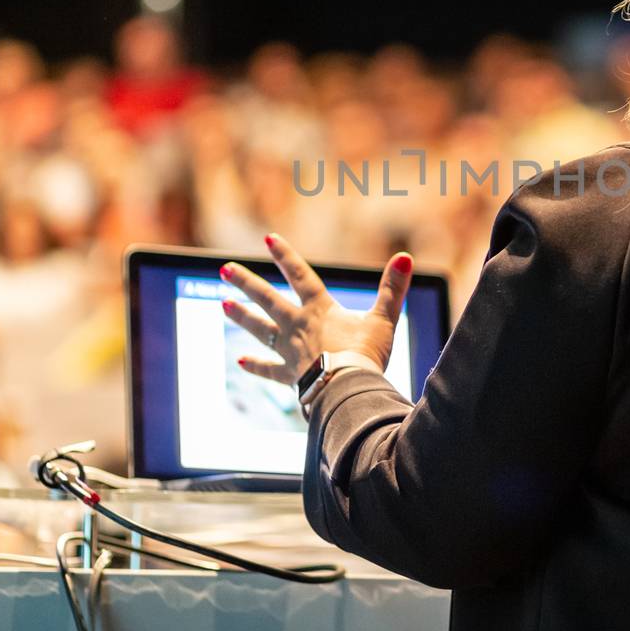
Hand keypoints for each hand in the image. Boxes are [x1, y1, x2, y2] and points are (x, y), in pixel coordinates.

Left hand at [220, 233, 412, 384]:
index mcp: (320, 309)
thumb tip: (405, 257)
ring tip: (224, 305)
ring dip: (242, 317)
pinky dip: (257, 366)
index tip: (268, 239)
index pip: (300, 275)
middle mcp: (298, 326)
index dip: (285, 256)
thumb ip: (393, 288)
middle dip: (246, 283)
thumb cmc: (365, 355)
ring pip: (261, 330)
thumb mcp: (383, 319)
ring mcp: (291, 351)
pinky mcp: (291, 376)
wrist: (347, 391)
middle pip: (268, 299)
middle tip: (225, 270)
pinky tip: (241, 363)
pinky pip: (270, 370)